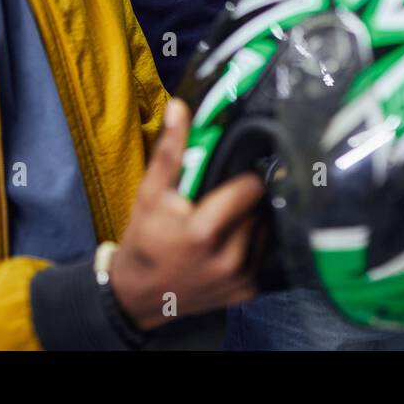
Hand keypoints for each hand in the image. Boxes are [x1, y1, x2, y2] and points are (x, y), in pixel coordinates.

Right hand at [108, 99, 263, 330]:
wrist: (139, 295)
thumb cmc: (144, 239)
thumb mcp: (149, 194)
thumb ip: (170, 152)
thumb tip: (180, 108)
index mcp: (202, 232)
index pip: (251, 189)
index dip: (244, 178)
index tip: (234, 175)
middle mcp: (227, 259)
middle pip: (259, 209)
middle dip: (246, 200)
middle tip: (226, 198)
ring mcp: (239, 279)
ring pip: (264, 231)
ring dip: (251, 222)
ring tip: (228, 220)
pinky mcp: (247, 291)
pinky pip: (263, 255)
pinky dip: (252, 245)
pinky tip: (231, 241)